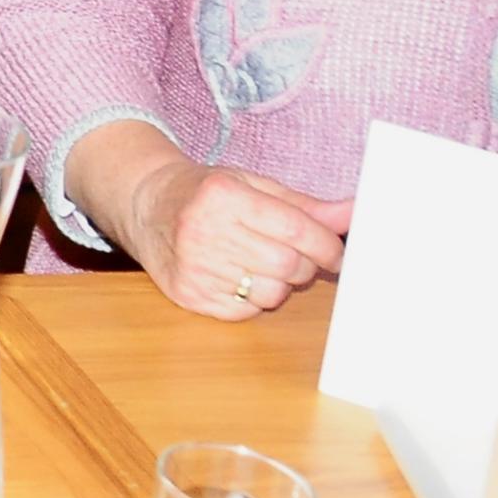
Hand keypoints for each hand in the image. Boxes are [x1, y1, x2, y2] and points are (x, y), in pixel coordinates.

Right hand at [119, 156, 354, 320]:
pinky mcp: (189, 295)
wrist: (144, 205)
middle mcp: (204, 231)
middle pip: (289, 266)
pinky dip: (252, 298)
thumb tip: (354, 214)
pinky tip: (236, 275)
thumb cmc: (204, 193)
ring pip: (271, 293)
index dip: (327, 246)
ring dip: (277, 284)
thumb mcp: (251, 186)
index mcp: (223, 196)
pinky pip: (247, 311)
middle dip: (302, 265)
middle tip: (293, 254)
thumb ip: (304, 206)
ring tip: (258, 262)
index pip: (298, 230)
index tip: (335, 252)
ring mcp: (194, 267)